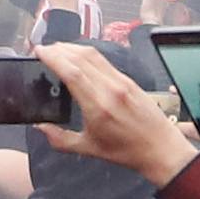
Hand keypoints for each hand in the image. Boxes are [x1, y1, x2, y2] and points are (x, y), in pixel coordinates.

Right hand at [35, 39, 199, 186]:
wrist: (160, 147)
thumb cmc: (126, 150)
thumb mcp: (89, 148)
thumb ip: (60, 139)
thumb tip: (40, 127)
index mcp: (98, 106)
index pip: (72, 72)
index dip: (54, 58)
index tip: (40, 51)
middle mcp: (110, 89)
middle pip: (81, 58)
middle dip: (59, 49)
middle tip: (43, 49)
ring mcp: (121, 82)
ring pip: (94, 55)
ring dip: (73, 48)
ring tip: (57, 49)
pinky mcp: (129, 80)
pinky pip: (105, 61)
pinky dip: (88, 54)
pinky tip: (79, 56)